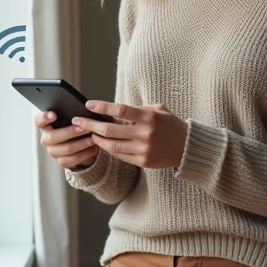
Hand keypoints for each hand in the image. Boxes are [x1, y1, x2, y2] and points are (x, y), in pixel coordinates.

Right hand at [35, 110, 99, 170]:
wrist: (81, 147)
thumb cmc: (76, 129)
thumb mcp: (73, 121)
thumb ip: (72, 117)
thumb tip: (81, 115)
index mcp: (46, 126)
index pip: (39, 121)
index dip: (44, 118)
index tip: (54, 114)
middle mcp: (47, 139)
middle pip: (54, 136)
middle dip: (71, 131)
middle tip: (85, 127)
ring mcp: (53, 152)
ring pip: (66, 148)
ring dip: (82, 143)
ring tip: (93, 138)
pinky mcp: (61, 162)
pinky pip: (73, 159)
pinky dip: (85, 154)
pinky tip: (94, 148)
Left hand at [72, 100, 187, 169]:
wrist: (188, 147)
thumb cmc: (171, 125)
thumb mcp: (158, 110)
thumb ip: (138, 109)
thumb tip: (114, 109)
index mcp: (149, 117)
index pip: (120, 110)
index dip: (102, 107)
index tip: (88, 105)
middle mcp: (145, 134)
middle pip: (110, 130)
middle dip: (91, 125)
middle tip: (78, 121)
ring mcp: (143, 150)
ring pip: (112, 145)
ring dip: (97, 139)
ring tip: (89, 133)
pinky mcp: (143, 162)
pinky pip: (120, 155)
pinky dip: (109, 149)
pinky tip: (102, 143)